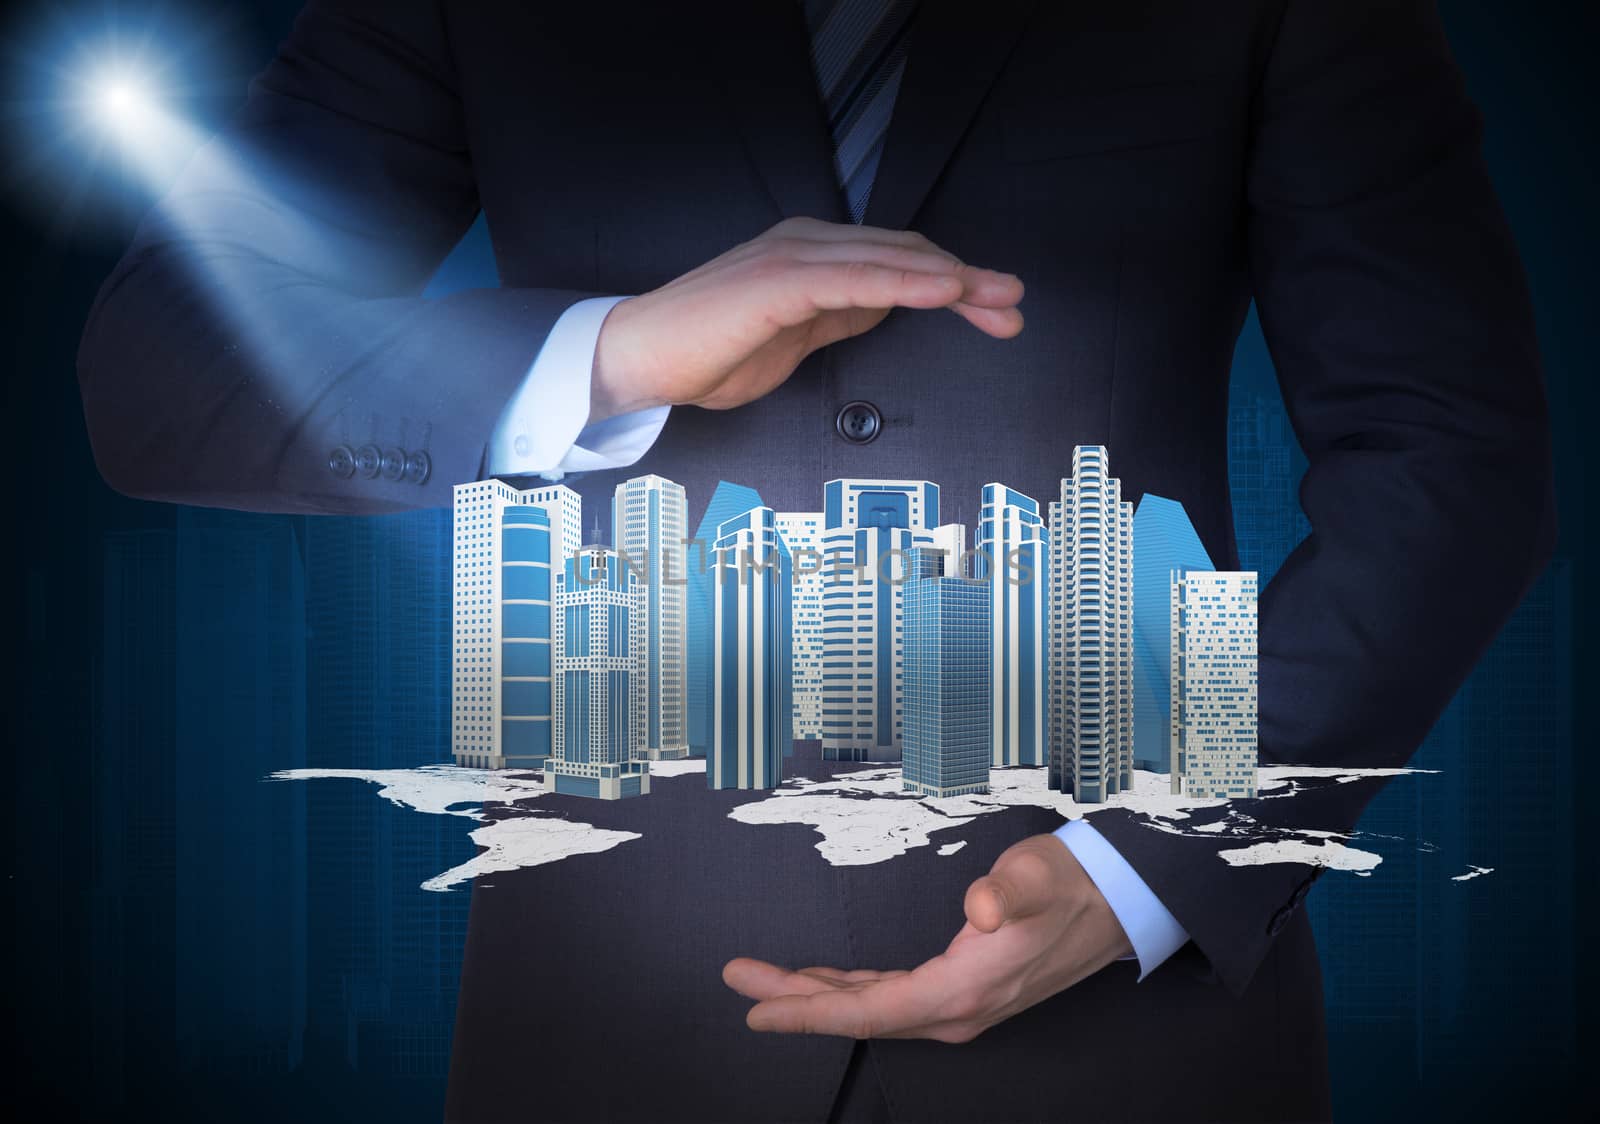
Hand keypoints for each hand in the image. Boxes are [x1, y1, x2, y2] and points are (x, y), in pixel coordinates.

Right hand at [588, 215, 1024, 418]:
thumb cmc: (710, 350)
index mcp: (813, 257)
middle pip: (907, 253)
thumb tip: (890, 305)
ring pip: (891, 259)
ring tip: (998, 298)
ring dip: (952, 279)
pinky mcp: (778, 280)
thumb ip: (842, 316)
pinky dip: (905, 282)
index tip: (996, 312)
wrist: (642, 359)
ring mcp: (793, 256)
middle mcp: (808, 244)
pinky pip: (856, 277)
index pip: (899, 261)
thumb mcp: (797, 337)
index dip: (953, 283)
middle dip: (969, 280)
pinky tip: (943, 291)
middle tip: (1015, 305)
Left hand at [722, 834, 1133, 1043]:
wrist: (1116, 900)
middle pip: (859, 1015)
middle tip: (737, 979)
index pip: (870, 1010)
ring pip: (872, 1009)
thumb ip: (1007, 893)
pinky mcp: (962, 990)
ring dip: (816, 995)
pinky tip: (824, 982)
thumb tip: (979, 908)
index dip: (807, 1010)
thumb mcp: (1036, 877)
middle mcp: (956, 1012)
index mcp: (963, 992)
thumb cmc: (1070, 884)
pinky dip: (850, 991)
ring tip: (764, 979)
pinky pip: (891, 1000)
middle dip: (794, 1001)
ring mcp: (959, 1006)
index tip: (754, 1006)